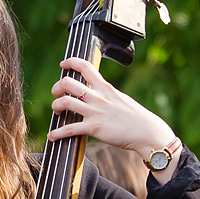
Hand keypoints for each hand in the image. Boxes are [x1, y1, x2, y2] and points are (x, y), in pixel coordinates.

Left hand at [47, 58, 180, 179]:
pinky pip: (69, 129)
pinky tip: (52, 136)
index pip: (85, 66)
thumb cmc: (137, 118)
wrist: (148, 132)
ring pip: (65, 102)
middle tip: (58, 95)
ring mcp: (95, 112)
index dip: (71, 62)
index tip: (63, 65)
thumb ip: (107, 94)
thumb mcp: (120, 98)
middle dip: (57, 88)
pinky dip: (57, 133)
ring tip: (57, 112)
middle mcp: (98, 97)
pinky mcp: (94, 128)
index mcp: (105, 88)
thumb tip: (97, 93)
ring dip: (55, 106)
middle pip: (68, 82)